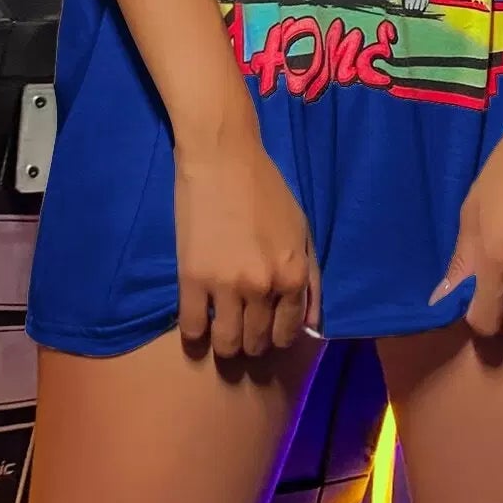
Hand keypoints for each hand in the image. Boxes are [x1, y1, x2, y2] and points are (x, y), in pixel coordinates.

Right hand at [175, 132, 320, 358]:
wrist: (222, 158)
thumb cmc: (266, 190)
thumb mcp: (301, 231)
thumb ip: (310, 279)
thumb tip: (311, 324)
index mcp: (293, 276)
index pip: (287, 333)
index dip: (276, 337)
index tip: (265, 331)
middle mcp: (263, 287)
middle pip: (256, 343)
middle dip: (251, 342)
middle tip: (241, 329)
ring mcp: (226, 286)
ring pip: (226, 344)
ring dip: (224, 344)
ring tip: (219, 329)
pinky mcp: (192, 279)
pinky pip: (192, 329)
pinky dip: (195, 335)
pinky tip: (197, 325)